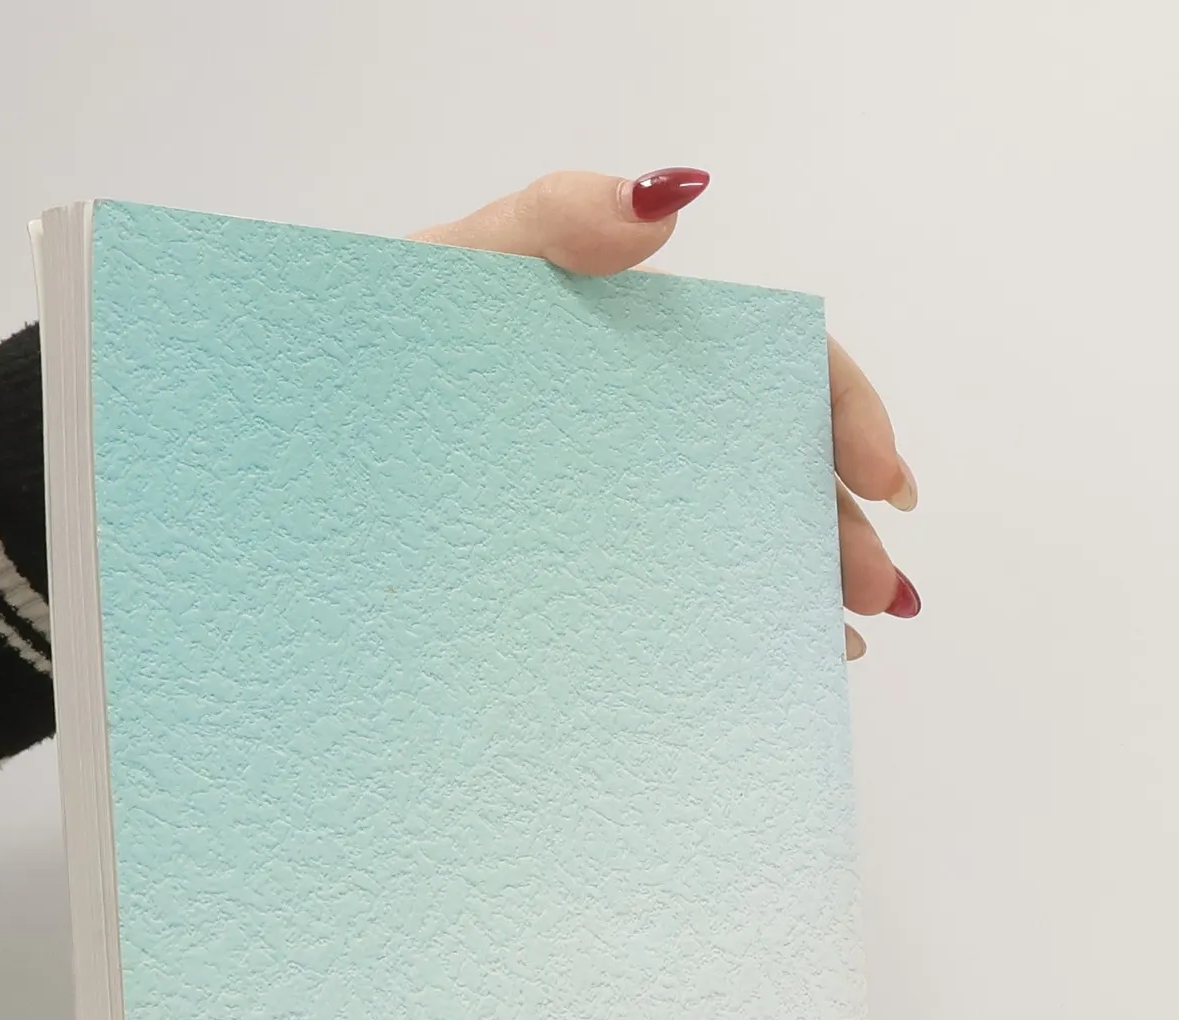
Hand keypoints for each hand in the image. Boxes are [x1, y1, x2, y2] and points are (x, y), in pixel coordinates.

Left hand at [410, 170, 918, 660]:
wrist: (297, 436)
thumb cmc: (378, 340)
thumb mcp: (464, 265)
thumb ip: (560, 218)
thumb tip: (671, 198)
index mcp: (638, 346)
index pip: (778, 368)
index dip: (846, 416)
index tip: (882, 481)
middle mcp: (640, 426)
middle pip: (773, 469)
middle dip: (842, 532)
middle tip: (880, 592)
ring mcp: (610, 503)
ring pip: (730, 541)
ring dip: (802, 587)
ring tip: (843, 642)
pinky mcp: (567, 570)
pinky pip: (661, 600)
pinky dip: (725, 628)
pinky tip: (762, 663)